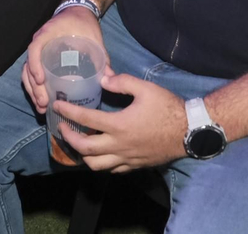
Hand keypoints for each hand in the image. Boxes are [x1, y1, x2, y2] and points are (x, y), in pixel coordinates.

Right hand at [23, 7, 109, 114]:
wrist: (77, 12)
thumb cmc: (83, 23)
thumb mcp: (93, 37)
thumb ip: (101, 56)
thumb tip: (110, 77)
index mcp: (48, 33)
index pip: (35, 48)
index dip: (35, 64)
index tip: (41, 80)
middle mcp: (38, 42)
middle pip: (28, 66)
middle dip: (34, 87)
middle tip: (44, 103)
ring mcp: (38, 51)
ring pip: (27, 73)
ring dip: (32, 91)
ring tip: (42, 107)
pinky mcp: (40, 59)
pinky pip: (31, 74)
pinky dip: (34, 88)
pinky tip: (42, 102)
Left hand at [52, 73, 186, 172]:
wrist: (190, 131)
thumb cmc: (168, 107)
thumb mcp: (145, 88)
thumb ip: (122, 82)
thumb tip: (103, 77)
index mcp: (119, 125)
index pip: (85, 120)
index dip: (68, 112)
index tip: (57, 106)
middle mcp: (119, 145)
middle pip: (84, 149)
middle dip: (69, 138)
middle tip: (63, 127)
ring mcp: (127, 158)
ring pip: (96, 165)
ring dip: (83, 155)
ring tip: (79, 142)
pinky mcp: (135, 165)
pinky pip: (112, 170)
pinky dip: (101, 163)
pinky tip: (101, 153)